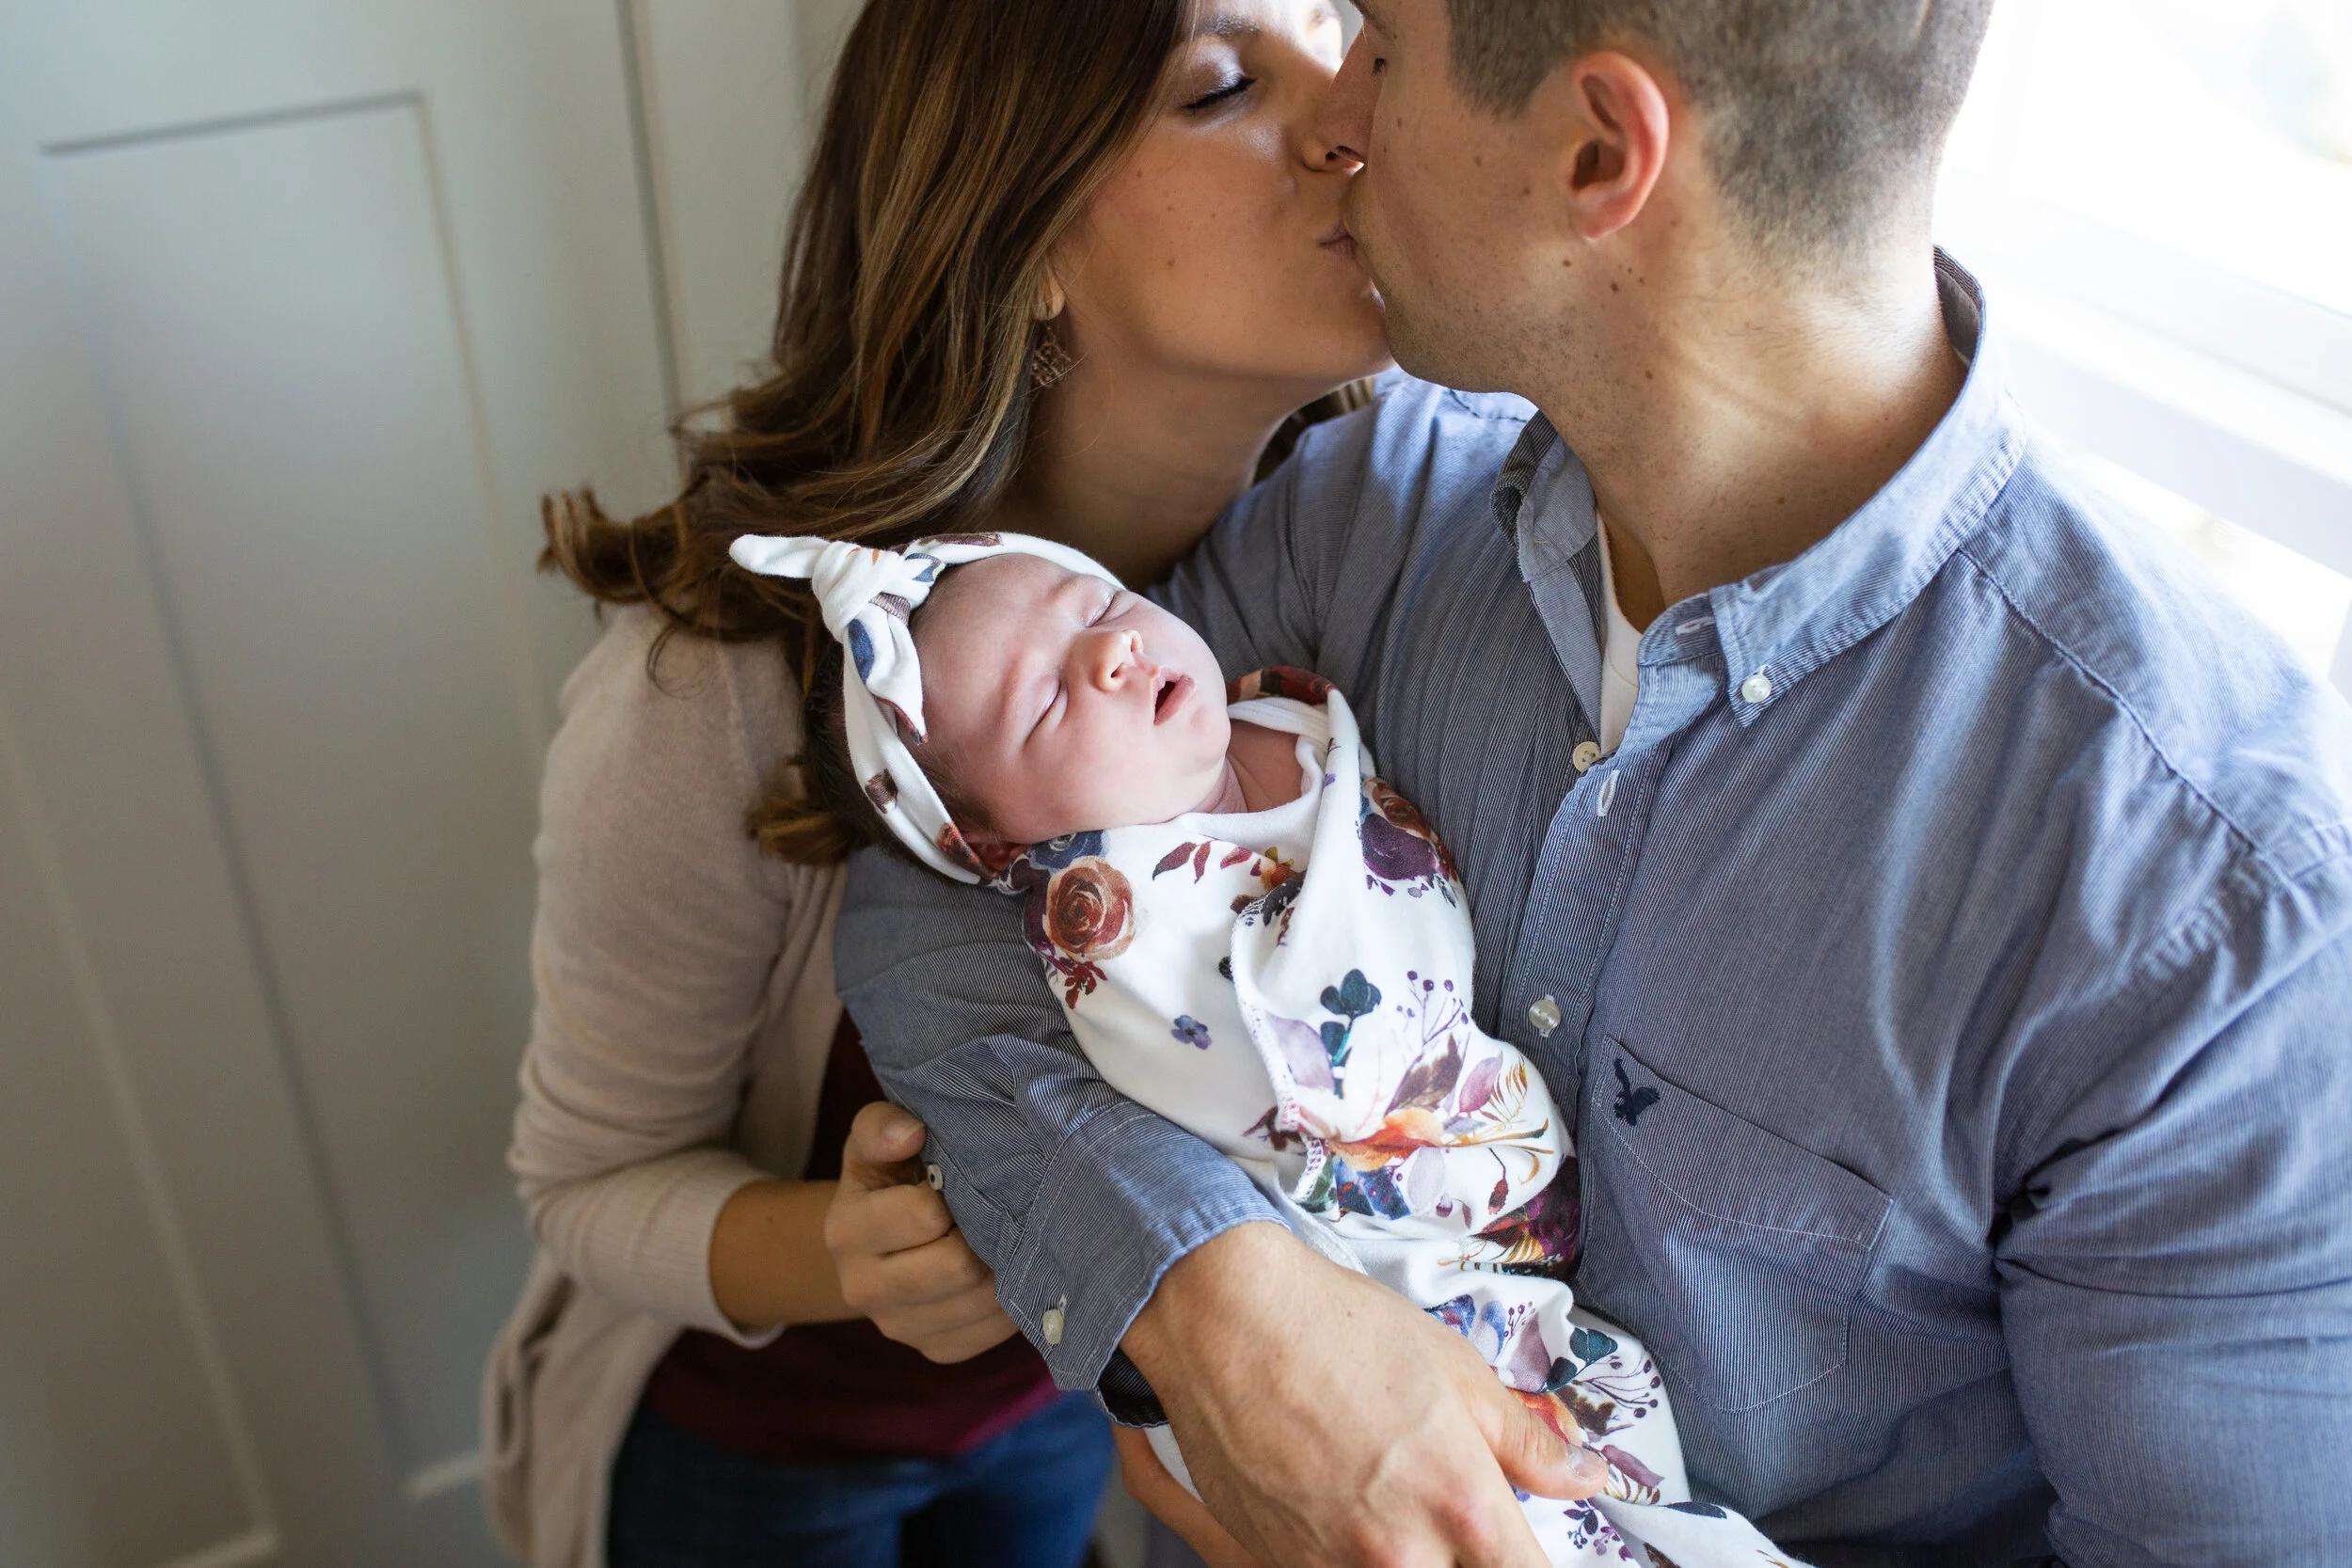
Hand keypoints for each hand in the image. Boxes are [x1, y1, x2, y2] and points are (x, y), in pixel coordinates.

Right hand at [825, 1101, 1019, 1361]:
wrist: (876, 1242)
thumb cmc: (888, 1178)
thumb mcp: (874, 1143)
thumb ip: (882, 1125)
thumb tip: (910, 1132)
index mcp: (846, 1230)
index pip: (924, 1215)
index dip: (958, 1194)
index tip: (966, 1181)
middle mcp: (862, 1288)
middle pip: (957, 1268)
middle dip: (986, 1236)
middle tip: (997, 1213)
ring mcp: (898, 1326)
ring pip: (980, 1303)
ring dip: (1005, 1268)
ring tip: (1005, 1238)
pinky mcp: (933, 1350)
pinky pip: (989, 1333)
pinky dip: (1009, 1302)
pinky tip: (1004, 1272)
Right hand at [1123, 1222, 1606, 1567]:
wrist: (1224, 1320)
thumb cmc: (1336, 1330)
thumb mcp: (1457, 1371)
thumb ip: (1528, 1440)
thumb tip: (1584, 1476)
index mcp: (1463, 1505)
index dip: (1531, 1561)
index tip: (1522, 1547)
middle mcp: (1401, 1556)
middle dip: (1468, 1555)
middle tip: (1451, 1515)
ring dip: (1407, 1555)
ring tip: (1389, 1500)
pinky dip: (1351, 1555)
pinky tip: (1343, 1507)